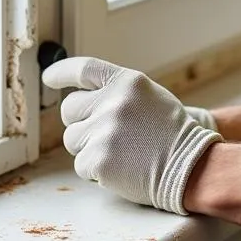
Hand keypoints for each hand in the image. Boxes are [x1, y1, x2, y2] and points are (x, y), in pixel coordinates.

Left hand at [41, 56, 221, 214]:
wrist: (191, 166)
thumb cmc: (172, 134)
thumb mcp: (149, 98)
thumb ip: (117, 93)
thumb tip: (83, 98)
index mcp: (127, 82)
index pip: (84, 68)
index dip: (62, 72)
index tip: (48, 77)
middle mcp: (112, 102)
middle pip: (70, 109)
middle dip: (82, 123)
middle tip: (106, 134)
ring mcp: (104, 131)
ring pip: (72, 139)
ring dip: (88, 148)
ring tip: (119, 152)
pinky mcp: (98, 159)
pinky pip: (81, 165)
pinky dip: (95, 171)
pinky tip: (121, 168)